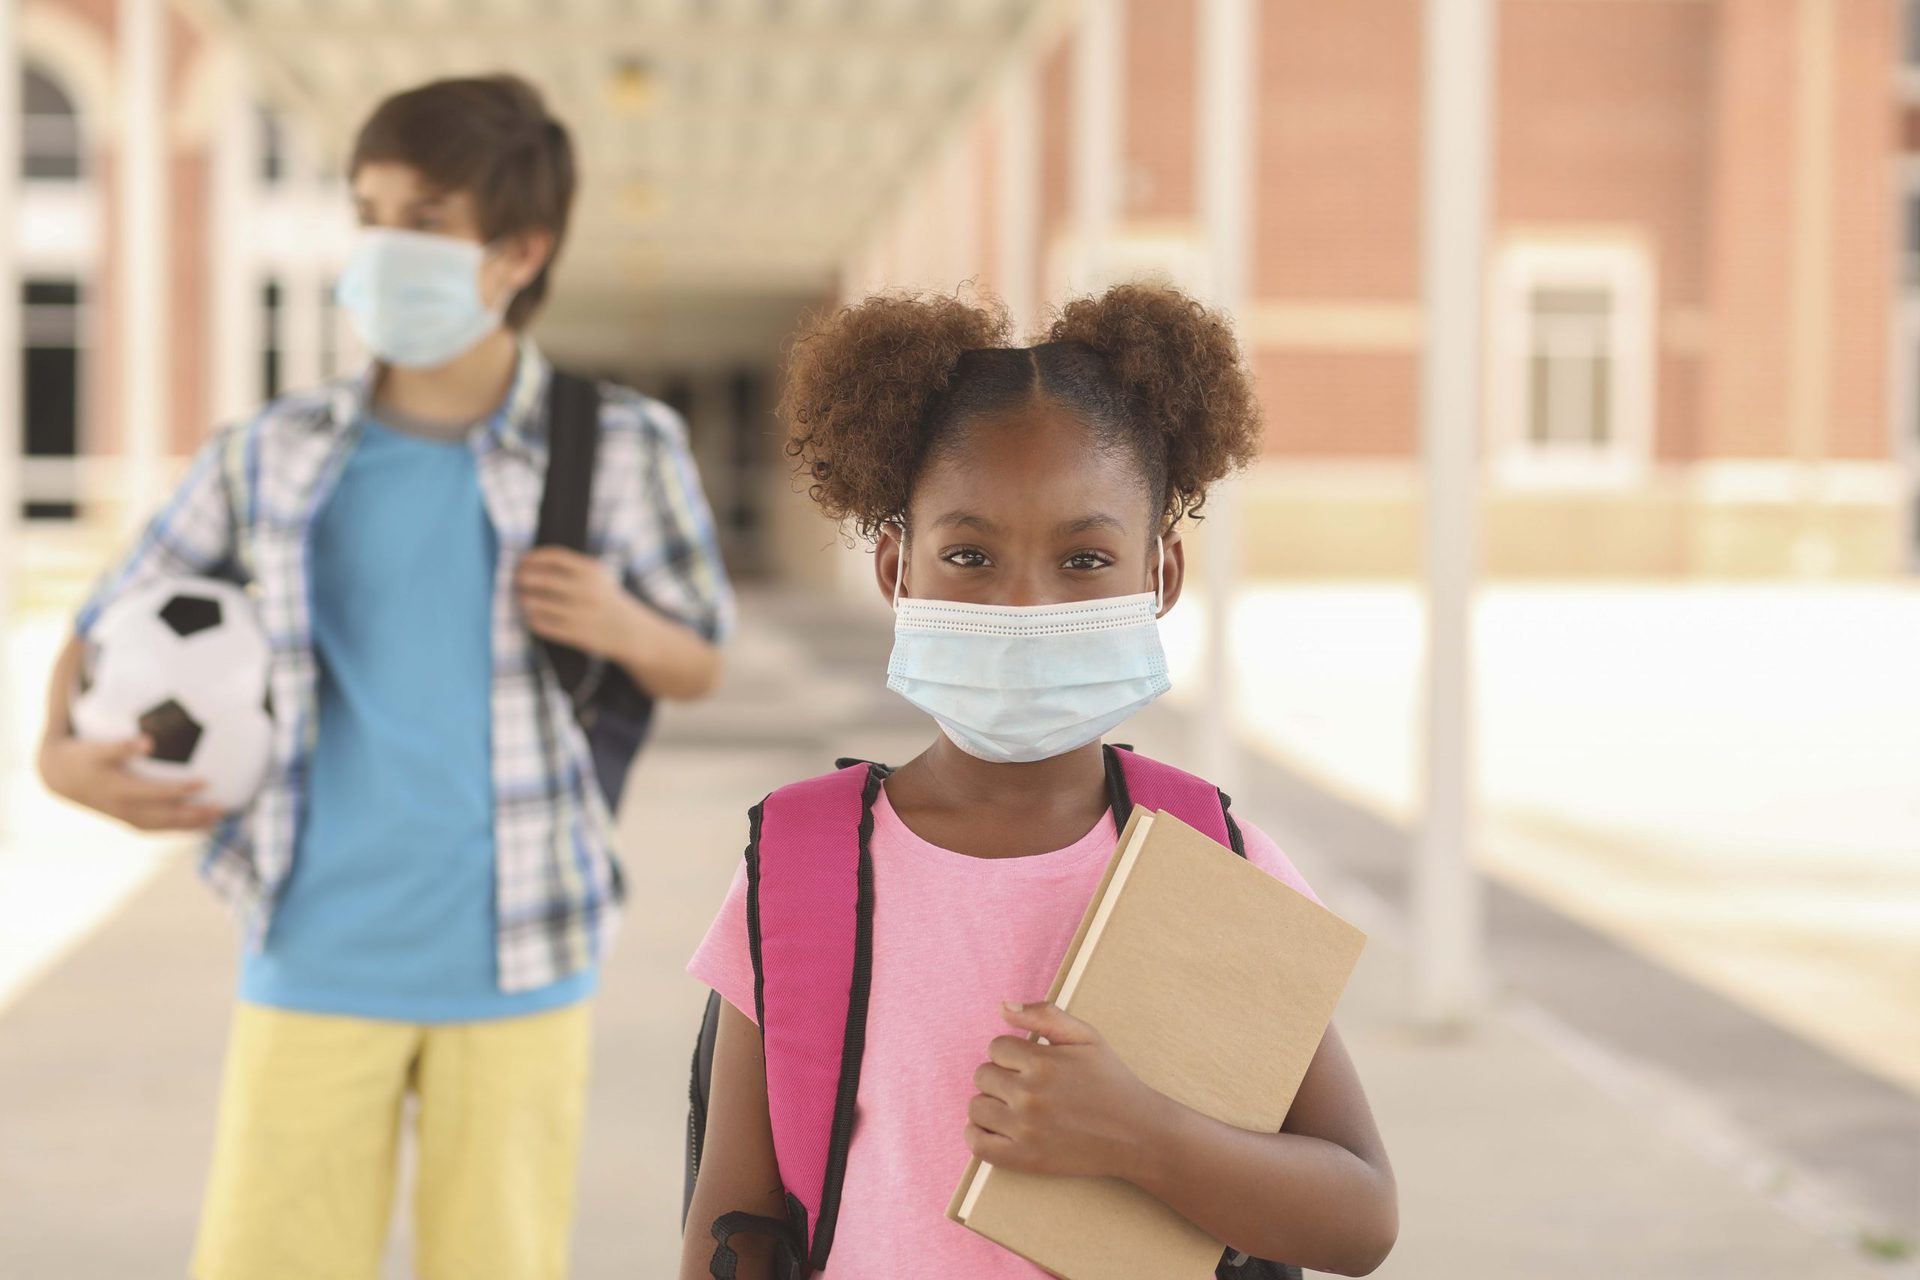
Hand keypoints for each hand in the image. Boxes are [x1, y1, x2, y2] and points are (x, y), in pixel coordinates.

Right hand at [38, 734, 224, 831]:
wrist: (62, 778)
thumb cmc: (85, 757)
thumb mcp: (98, 749)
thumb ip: (122, 746)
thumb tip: (148, 741)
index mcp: (120, 790)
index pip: (157, 793)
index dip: (181, 790)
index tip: (207, 782)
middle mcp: (125, 809)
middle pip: (165, 817)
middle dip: (194, 815)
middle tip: (222, 808)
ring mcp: (126, 818)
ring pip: (163, 827)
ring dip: (191, 826)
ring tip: (219, 819)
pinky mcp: (128, 821)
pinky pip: (157, 829)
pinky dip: (179, 829)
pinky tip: (202, 825)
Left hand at [515, 546, 635, 660]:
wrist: (630, 631)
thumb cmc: (604, 600)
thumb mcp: (596, 577)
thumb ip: (569, 567)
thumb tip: (528, 562)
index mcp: (591, 571)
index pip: (554, 556)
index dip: (533, 557)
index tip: (522, 562)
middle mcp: (586, 590)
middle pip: (542, 578)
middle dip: (523, 578)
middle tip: (517, 581)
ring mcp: (581, 613)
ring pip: (537, 604)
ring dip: (524, 600)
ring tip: (523, 599)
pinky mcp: (576, 634)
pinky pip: (541, 625)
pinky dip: (532, 619)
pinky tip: (533, 616)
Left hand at [965, 1001, 1163, 1180]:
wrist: (1136, 1134)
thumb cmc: (1110, 1082)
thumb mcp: (1086, 1037)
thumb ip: (1044, 1015)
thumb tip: (1002, 1007)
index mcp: (1043, 1062)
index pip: (996, 1047)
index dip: (1012, 1054)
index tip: (1031, 1065)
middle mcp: (1029, 1096)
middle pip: (982, 1076)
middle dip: (1001, 1077)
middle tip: (1027, 1087)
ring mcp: (1024, 1130)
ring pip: (976, 1107)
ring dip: (991, 1105)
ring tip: (1015, 1108)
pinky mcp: (1023, 1160)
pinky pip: (977, 1143)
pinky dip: (979, 1134)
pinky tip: (999, 1129)